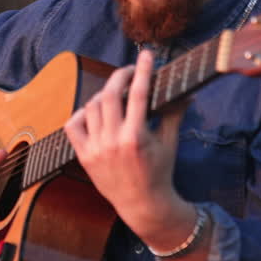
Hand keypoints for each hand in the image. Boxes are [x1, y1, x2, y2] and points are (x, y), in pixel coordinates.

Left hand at [63, 50, 189, 242]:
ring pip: (91, 107)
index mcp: (136, 137)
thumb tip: (188, 93)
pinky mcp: (83, 156)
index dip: (142, 71)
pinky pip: (73, 125)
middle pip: (109, 95)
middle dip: (120, 76)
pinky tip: (94, 112)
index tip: (146, 55)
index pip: (138, 94)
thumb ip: (174, 114)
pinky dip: (81, 114)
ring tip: (115, 94)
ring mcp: (95, 149)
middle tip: (129, 71)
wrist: (143, 205)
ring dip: (103, 95)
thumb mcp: (169, 143)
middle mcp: (112, 141)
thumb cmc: (160, 173)